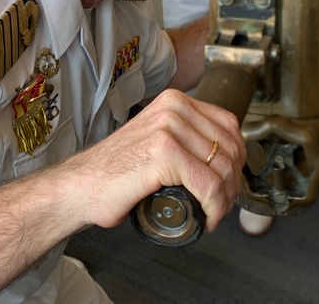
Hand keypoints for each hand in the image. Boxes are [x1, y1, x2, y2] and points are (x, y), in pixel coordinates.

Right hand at [65, 89, 244, 232]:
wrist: (81, 187)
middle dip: (233, 183)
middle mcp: (174, 108)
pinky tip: (207, 218)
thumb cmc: (115, 172)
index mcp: (175, 102)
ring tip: (213, 213)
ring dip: (225, 199)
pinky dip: (214, 207)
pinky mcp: (164, 153)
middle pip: (229, 148)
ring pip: (223, 168)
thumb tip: (222, 156)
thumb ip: (184, 137)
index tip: (230, 183)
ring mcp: (169, 128)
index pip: (229, 126)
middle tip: (223, 205)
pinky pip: (208, 185)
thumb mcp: (157, 140)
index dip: (237, 159)